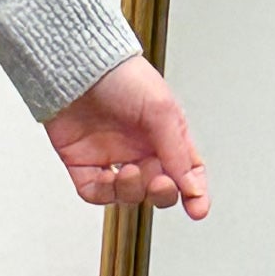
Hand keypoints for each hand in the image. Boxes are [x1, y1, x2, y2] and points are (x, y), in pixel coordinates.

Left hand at [47, 58, 208, 217]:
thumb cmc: (121, 76)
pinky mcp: (82, 163)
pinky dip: (103, 192)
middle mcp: (139, 149)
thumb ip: (177, 152)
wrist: (77, 67)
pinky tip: (108, 178)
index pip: (186, 172)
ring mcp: (111, 157)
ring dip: (132, 191)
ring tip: (128, 172)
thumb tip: (192, 186)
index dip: (194, 193)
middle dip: (161, 193)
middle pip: (158, 190)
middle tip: (159, 183)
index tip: (197, 208)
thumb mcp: (161, 110)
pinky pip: (95, 192)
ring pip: (128, 195)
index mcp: (164, 135)